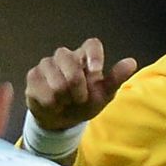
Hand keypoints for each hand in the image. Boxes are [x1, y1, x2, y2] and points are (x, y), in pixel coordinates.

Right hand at [24, 37, 138, 130]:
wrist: (62, 120)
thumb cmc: (84, 104)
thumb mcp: (103, 95)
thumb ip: (116, 79)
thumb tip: (132, 62)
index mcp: (85, 57)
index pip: (91, 44)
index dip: (94, 56)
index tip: (97, 72)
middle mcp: (65, 56)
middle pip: (69, 60)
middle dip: (77, 86)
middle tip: (79, 99)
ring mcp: (46, 64)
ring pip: (57, 80)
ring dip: (64, 98)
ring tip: (65, 102)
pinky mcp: (33, 77)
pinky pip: (44, 92)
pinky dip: (52, 104)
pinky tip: (53, 104)